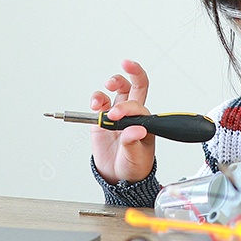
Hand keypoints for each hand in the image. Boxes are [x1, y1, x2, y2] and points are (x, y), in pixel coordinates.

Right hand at [89, 59, 155, 184]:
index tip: (116, 115)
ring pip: (118, 89)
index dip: (128, 108)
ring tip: (102, 97)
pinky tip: (95, 104)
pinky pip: (100, 102)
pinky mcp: (103, 118)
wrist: (119, 175)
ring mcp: (118, 113)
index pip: (138, 106)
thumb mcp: (137, 157)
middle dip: (133, 72)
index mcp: (145, 121)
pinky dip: (96, 99)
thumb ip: (134, 142)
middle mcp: (133, 113)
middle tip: (126, 64)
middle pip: (136, 86)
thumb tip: (136, 130)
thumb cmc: (134, 165)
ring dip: (112, 83)